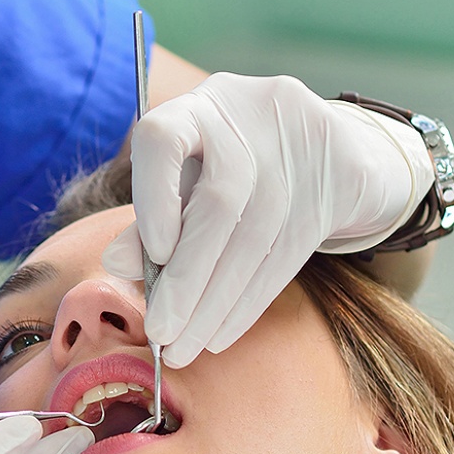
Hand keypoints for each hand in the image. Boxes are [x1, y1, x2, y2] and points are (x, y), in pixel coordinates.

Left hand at [104, 73, 431, 366]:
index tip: (156, 256)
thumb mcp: (188, 182)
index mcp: (198, 106)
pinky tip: (220, 335)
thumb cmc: (235, 169)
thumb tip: (114, 262)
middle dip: (186, 280)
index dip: (154, 200)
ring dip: (214, 305)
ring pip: (254, 237)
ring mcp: (300, 141)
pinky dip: (248, 302)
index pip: (163, 138)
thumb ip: (150, 218)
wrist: (331, 150)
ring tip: (183, 347)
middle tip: (160, 334)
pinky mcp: (339, 176)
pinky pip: (288, 253)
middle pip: (218, 203)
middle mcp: (248, 112)